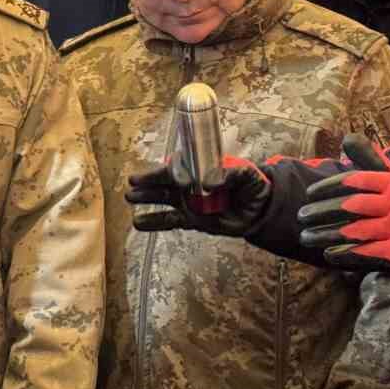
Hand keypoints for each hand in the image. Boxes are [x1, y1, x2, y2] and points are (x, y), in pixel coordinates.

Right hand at [125, 155, 272, 236]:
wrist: (260, 210)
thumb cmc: (252, 186)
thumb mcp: (247, 175)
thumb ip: (229, 176)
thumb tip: (208, 184)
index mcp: (202, 168)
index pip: (182, 166)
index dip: (172, 170)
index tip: (171, 177)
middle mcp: (192, 184)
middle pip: (166, 181)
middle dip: (149, 180)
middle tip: (133, 181)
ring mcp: (190, 202)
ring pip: (164, 198)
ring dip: (147, 198)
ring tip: (130, 197)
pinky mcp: (192, 220)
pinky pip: (170, 221)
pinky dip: (154, 222)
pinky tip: (138, 222)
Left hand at [296, 135, 389, 273]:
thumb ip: (371, 160)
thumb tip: (346, 139)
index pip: (354, 180)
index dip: (328, 186)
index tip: (310, 193)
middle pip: (350, 206)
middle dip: (321, 211)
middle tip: (301, 215)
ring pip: (354, 231)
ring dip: (326, 234)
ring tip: (306, 236)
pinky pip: (366, 253)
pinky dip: (345, 254)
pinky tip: (328, 254)